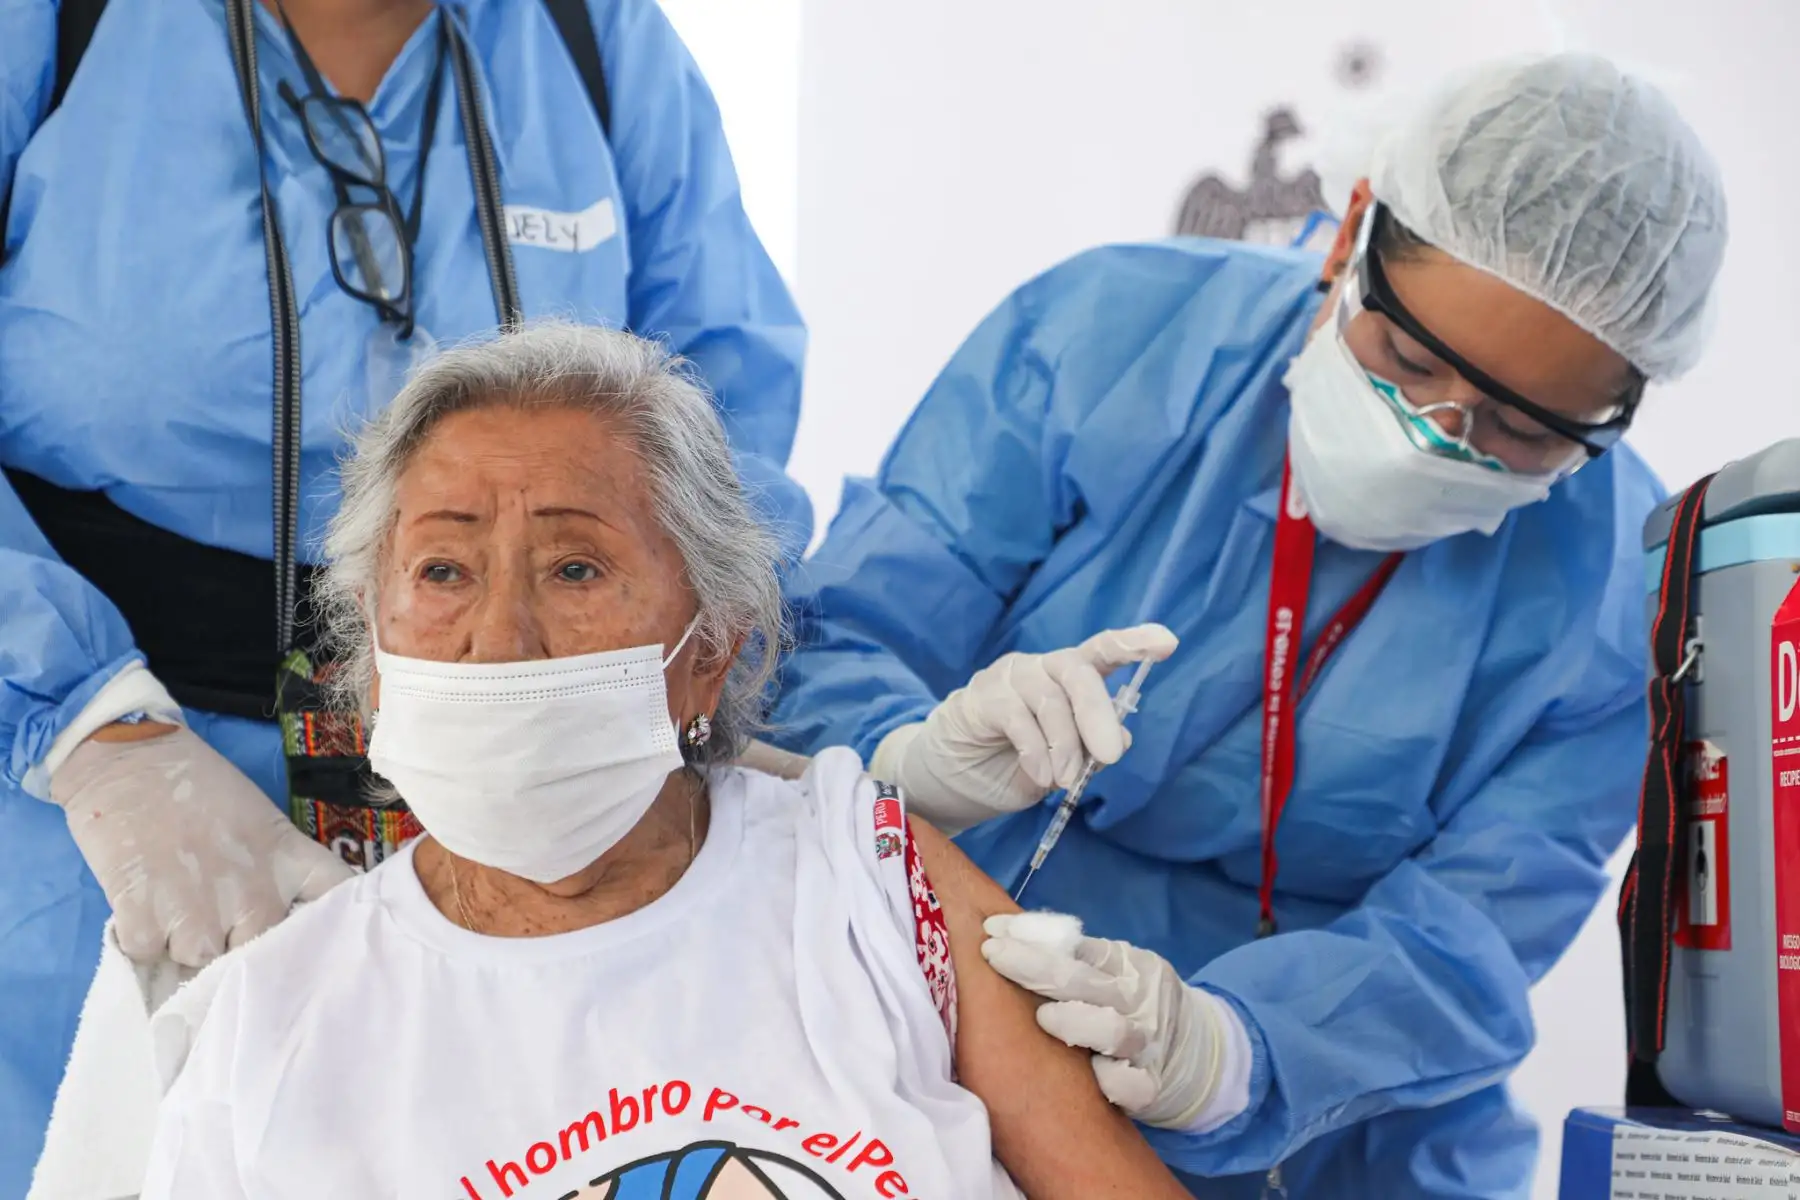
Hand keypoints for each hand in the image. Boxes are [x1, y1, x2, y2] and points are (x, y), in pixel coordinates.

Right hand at [49, 725, 353, 965]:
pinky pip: (150, 955)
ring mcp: (199, 914)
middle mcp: (255, 898)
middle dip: (234, 941)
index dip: (326, 931)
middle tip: (212, 907)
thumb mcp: (266, 826)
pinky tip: (143, 898)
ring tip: (173, 898)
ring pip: (199, 960)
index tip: (312, 937)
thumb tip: (280, 930)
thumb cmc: (201, 789)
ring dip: (182, 940)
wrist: (132, 760)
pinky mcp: (143, 922)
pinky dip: (141, 936)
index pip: (333, 911)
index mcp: (291, 865)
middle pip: (255, 955)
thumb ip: (284, 877)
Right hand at [870, 624, 1176, 831]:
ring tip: (1066, 781)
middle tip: (1110, 755)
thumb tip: (1121, 738)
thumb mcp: (1063, 765)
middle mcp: (1040, 667)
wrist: (952, 782)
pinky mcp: (980, 697)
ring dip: (1064, 745)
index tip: (1168, 642)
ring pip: (1049, 699)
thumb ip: (1091, 749)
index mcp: (1068, 678)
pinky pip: (1016, 717)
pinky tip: (1041, 776)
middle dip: (1098, 713)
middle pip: (1078, 671)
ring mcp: (1008, 677)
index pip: (1103, 651)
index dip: (1135, 643)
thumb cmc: (1013, 767)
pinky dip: (1035, 751)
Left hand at [982, 913, 1236, 1130]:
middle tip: (995, 955)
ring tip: (1043, 1017)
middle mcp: (1136, 1000)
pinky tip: (1094, 1075)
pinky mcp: (1150, 1085)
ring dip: (1077, 1021)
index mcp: (1127, 966)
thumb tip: (1007, 934)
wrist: (1196, 1055)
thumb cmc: (1133, 1006)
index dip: (1032, 937)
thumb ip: (1075, 959)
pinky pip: (1134, 1085)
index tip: (991, 929)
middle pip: (1086, 981)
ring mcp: (1145, 1044)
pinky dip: (1115, 1080)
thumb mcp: (1114, 972)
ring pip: (1114, 1032)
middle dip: (1035, 965)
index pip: (1076, 946)